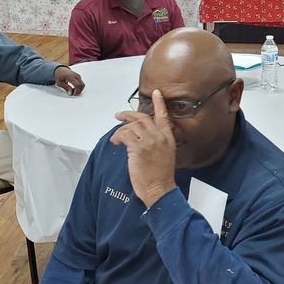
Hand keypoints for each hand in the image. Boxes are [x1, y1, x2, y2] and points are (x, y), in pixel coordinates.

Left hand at [54, 66, 84, 95]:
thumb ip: (66, 88)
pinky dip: (79, 87)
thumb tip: (70, 93)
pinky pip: (81, 83)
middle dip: (79, 91)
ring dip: (79, 89)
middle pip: (82, 85)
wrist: (60, 69)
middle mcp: (75, 75)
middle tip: (74, 94)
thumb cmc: (59, 75)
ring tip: (73, 91)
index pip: (77, 85)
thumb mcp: (60, 83)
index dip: (76, 91)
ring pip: (82, 84)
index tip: (73, 94)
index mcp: (70, 77)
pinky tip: (74, 88)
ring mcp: (78, 76)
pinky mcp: (79, 77)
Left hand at [111, 90, 177, 207]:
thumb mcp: (165, 156)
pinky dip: (117, 137)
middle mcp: (160, 137)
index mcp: (168, 138)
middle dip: (128, 115)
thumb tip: (141, 136)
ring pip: (131, 126)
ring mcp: (149, 142)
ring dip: (120, 131)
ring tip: (116, 139)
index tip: (156, 93)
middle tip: (118, 115)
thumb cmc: (160, 177)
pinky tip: (115, 142)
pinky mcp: (138, 148)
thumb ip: (157, 143)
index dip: (159, 103)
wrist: (159, 190)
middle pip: (142, 118)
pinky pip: (124, 135)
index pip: (163, 117)